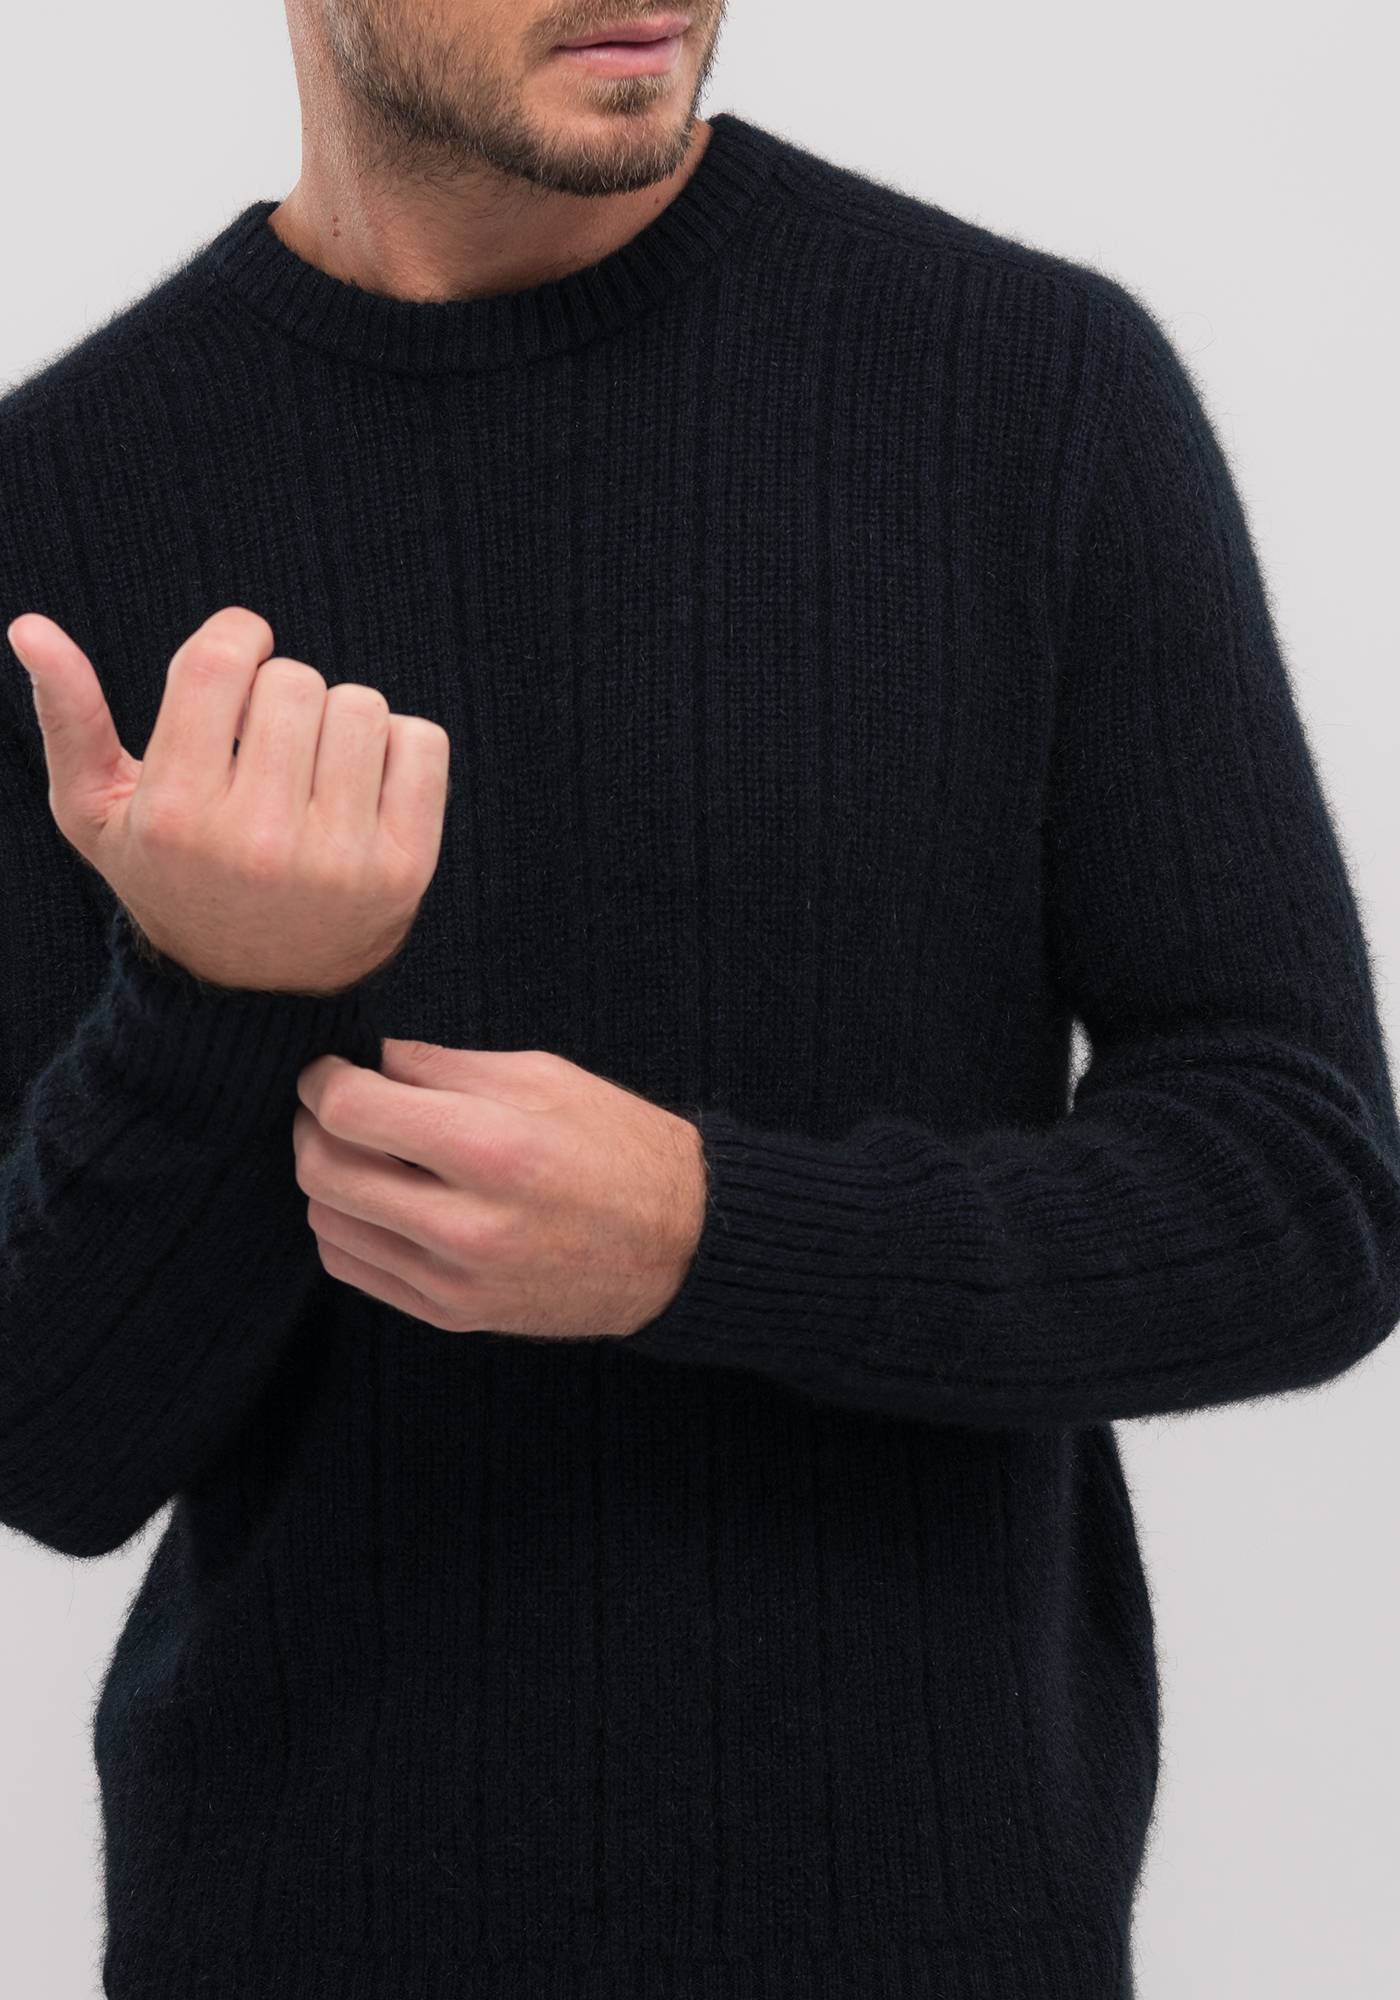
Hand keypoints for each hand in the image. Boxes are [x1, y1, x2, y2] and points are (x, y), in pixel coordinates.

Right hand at [6, 604, 449, 994]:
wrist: (251, 988)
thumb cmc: (169, 875)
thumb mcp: (96, 811)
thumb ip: (67, 717)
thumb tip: (29, 626)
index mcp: (177, 815)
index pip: (220, 661)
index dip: (236, 638)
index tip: (238, 661)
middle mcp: (259, 841)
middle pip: (295, 680)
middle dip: (281, 695)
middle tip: (268, 744)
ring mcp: (338, 860)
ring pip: (362, 705)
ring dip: (339, 720)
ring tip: (311, 768)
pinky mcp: (404, 870)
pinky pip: (423, 742)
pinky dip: (396, 747)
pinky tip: (360, 785)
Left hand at [293, 1039, 708, 1337]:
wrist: (680, 1247)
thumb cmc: (618, 1146)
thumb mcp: (544, 1078)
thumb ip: (447, 1066)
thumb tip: (373, 1059)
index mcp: (491, 1148)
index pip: (351, 1112)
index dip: (322, 1081)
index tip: (329, 1070)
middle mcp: (465, 1224)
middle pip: (323, 1172)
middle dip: (311, 1127)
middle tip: (331, 1105)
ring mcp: (455, 1279)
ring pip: (328, 1224)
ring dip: (325, 1179)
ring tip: (359, 1151)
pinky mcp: (453, 1315)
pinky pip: (355, 1270)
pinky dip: (345, 1228)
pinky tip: (376, 1199)